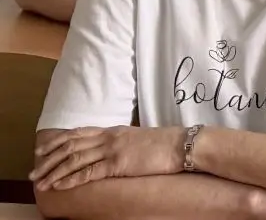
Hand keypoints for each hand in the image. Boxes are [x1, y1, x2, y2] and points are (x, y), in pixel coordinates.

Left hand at [31, 125, 184, 190]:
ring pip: (75, 159)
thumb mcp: (137, 137)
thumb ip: (120, 140)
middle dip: (49, 160)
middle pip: (70, 146)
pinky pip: (89, 172)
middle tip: (34, 171)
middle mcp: (108, 137)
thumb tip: (109, 149)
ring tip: (41, 182)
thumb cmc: (164, 143)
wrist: (181, 145)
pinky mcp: (119, 163)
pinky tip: (60, 185)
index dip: (56, 142)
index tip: (41, 151)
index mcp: (112, 130)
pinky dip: (71, 179)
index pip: (77, 133)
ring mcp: (113, 150)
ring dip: (54, 171)